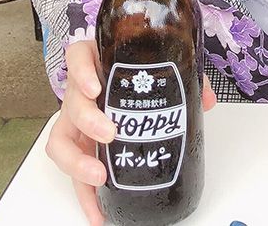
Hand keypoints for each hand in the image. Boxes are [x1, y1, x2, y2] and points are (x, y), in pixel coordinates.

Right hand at [47, 40, 216, 225]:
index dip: (81, 71)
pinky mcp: (80, 149)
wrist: (130, 82)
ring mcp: (76, 122)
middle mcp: (80, 93)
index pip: (78, 57)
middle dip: (88, 120)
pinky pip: (73, 173)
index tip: (94, 87)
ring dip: (77, 161)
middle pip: (71, 102)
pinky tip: (97, 213)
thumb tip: (206, 99)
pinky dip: (83, 195)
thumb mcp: (162, 67)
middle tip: (110, 133)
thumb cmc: (141, 72)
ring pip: (61, 141)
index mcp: (97, 65)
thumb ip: (185, 76)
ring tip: (99, 176)